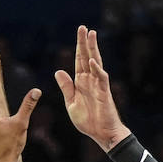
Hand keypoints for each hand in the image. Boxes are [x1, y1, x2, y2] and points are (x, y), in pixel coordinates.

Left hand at [53, 26, 129, 151]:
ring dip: (93, 49)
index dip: (78, 46)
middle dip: (85, 42)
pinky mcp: (104, 92)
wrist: (100, 133)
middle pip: (87, 57)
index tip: (79, 32)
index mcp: (81, 82)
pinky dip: (96, 69)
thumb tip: (58, 72)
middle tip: (83, 27)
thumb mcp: (71, 103)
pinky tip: (91, 61)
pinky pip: (101, 78)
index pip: (79, 60)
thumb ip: (66, 87)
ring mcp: (98, 85)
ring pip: (95, 62)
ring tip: (91, 34)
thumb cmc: (88, 120)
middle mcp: (90, 80)